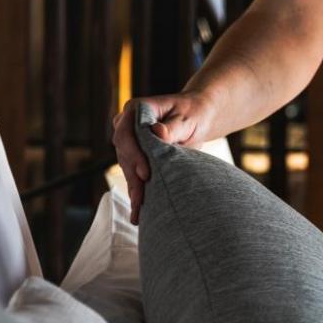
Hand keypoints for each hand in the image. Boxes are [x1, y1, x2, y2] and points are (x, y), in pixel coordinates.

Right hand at [111, 91, 213, 224]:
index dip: (134, 155)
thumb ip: (173, 127)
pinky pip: (134, 174)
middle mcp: (127, 125)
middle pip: (124, 154)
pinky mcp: (136, 155)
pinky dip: (137, 191)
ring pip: (127, 167)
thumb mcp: (187, 118)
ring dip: (133, 189)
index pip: (126, 134)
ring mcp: (130, 141)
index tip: (145, 173)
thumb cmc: (194, 114)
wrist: (198, 116)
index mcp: (136, 110)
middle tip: (141, 200)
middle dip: (132, 178)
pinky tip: (138, 210)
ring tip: (138, 212)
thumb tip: (158, 132)